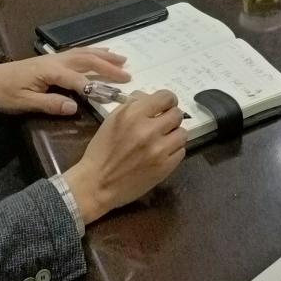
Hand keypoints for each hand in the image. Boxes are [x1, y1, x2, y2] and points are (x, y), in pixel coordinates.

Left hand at [0, 48, 129, 116]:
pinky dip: (93, 51)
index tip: (113, 94)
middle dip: (108, 68)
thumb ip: (49, 104)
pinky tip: (102, 52)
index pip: (78, 79)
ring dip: (104, 57)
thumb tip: (73, 107)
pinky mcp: (53, 59)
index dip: (95, 87)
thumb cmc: (5, 93)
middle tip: (127, 75)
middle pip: (87, 61)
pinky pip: (79, 52)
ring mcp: (56, 58)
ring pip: (85, 53)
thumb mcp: (24, 103)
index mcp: (50, 72)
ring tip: (122, 60)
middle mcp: (56, 61)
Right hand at [64, 89, 186, 223]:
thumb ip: (133, 104)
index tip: (163, 107)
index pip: (167, 97)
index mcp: (133, 115)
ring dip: (173, 135)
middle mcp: (149, 130)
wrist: (97, 183)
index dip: (167, 100)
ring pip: (182, 133)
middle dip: (170, 117)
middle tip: (162, 124)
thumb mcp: (113, 119)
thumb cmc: (102, 150)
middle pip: (177, 114)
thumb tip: (150, 98)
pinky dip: (173, 151)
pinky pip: (181, 151)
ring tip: (162, 140)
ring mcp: (159, 150)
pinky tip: (161, 153)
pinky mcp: (165, 167)